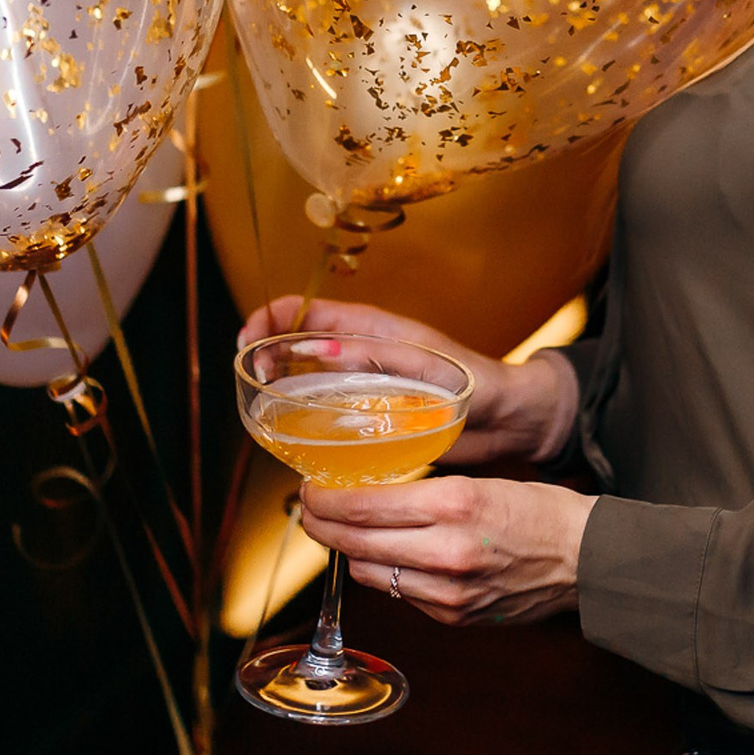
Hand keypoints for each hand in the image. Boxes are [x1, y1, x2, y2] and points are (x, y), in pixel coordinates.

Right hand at [236, 295, 577, 465]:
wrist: (507, 419)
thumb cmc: (475, 382)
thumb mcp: (423, 363)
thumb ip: (374, 353)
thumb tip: (317, 347)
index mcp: (368, 327)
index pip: (301, 309)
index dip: (266, 320)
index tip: (246, 346)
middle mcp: (359, 353)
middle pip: (293, 344)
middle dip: (263, 358)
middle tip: (255, 388)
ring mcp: (362, 385)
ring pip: (304, 382)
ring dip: (280, 394)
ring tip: (268, 417)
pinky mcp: (369, 417)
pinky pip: (326, 415)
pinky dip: (305, 423)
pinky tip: (298, 445)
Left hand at [299, 475, 596, 626]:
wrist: (587, 561)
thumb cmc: (540, 511)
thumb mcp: (482, 483)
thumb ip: (427, 493)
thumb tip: (371, 493)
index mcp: (456, 504)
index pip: (364, 505)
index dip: (325, 498)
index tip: (312, 487)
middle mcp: (447, 551)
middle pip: (355, 542)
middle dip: (322, 524)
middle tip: (310, 508)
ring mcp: (448, 591)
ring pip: (369, 571)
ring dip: (350, 550)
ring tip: (343, 530)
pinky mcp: (453, 616)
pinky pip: (399, 593)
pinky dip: (386, 572)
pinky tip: (389, 554)